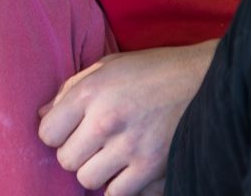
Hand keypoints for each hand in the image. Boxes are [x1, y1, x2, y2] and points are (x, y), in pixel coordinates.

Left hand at [37, 41, 215, 195]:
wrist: (209, 80)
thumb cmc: (153, 70)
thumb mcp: (106, 67)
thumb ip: (69, 90)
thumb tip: (41, 115)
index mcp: (89, 93)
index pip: (47, 133)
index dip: (55, 134)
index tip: (69, 130)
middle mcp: (106, 122)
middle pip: (66, 161)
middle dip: (75, 154)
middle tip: (92, 144)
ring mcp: (131, 148)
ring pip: (89, 181)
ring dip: (96, 172)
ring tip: (110, 157)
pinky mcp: (155, 168)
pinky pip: (119, 194)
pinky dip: (120, 187)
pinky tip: (128, 171)